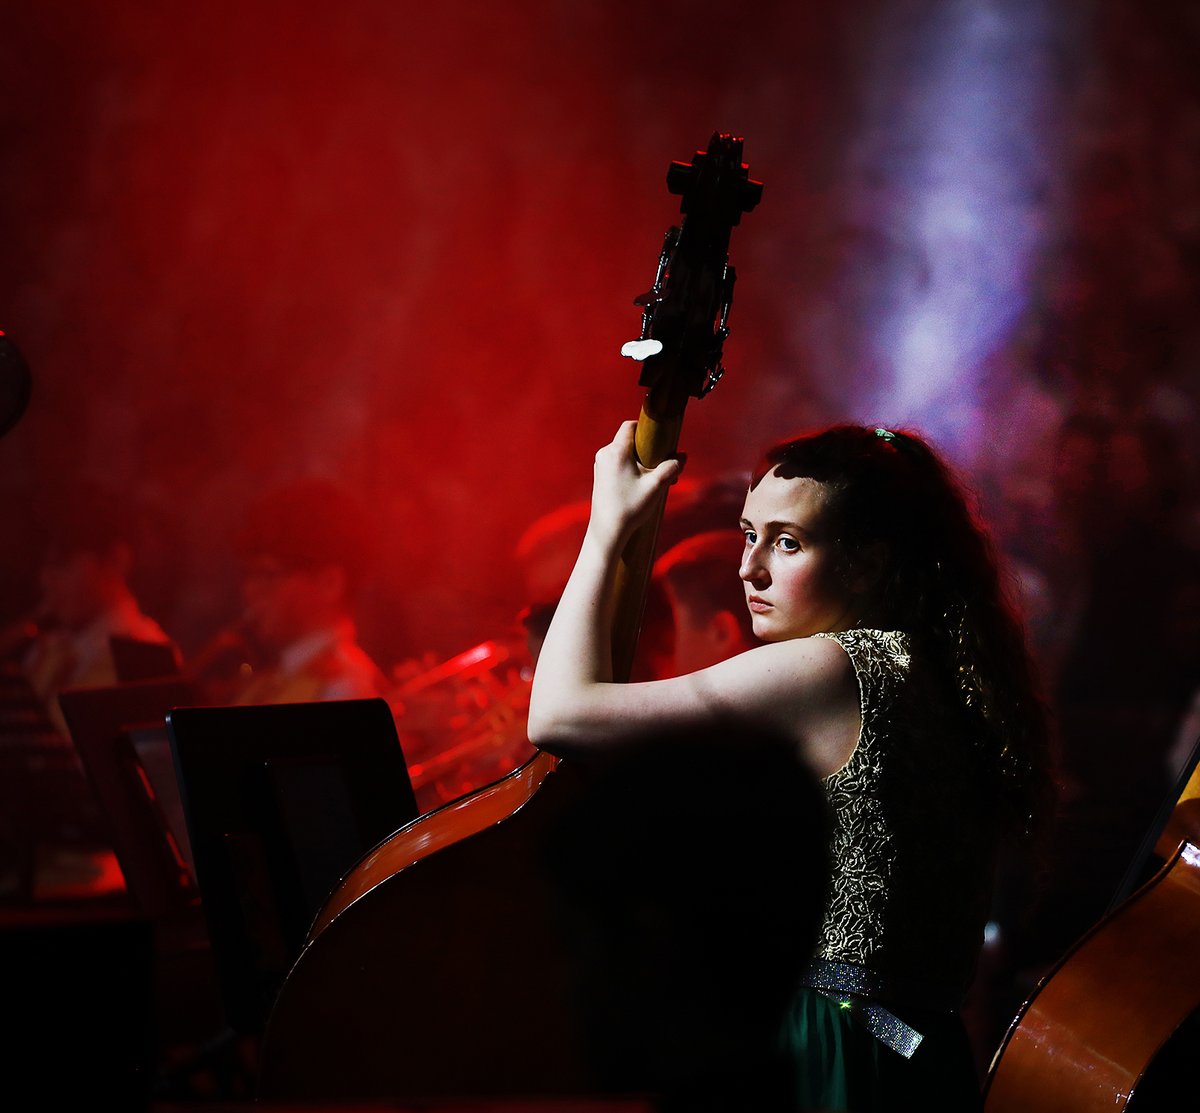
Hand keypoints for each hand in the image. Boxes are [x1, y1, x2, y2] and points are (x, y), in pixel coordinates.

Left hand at [587, 421, 683, 544]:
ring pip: (624, 453)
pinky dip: (630, 469)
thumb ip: (671, 468)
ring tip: (652, 481)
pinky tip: (640, 486)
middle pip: (629, 440)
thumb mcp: (656, 486)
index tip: (660, 440)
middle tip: (661, 466)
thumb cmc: (630, 508)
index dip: (646, 428)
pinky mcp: (600, 476)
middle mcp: (604, 454)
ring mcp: (600, 465)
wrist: (608, 531)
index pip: (630, 425)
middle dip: (647, 450)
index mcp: (616, 451)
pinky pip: (618, 463)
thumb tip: (682, 457)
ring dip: (640, 461)